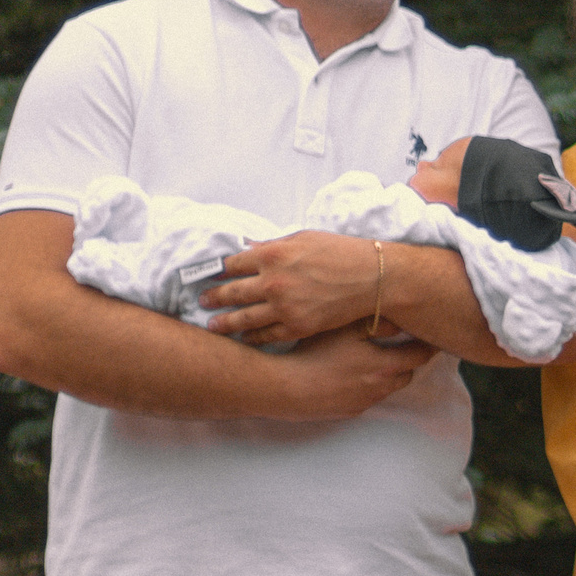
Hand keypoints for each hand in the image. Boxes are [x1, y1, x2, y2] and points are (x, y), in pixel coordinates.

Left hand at [201, 231, 383, 345]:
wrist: (374, 278)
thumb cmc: (342, 252)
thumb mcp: (305, 238)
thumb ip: (274, 245)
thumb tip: (250, 249)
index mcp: (272, 254)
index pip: (232, 264)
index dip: (218, 271)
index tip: (210, 276)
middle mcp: (272, 281)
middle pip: (232, 292)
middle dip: (213, 297)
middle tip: (202, 301)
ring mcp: (283, 307)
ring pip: (243, 318)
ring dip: (224, 322)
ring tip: (212, 325)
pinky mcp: (297, 326)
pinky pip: (267, 335)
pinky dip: (253, 337)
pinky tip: (244, 337)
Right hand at [267, 324, 436, 420]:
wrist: (285, 389)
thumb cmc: (316, 353)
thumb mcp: (347, 329)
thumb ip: (377, 322)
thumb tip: (401, 322)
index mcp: (386, 366)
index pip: (420, 356)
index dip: (428, 345)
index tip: (431, 337)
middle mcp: (380, 388)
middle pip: (405, 374)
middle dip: (406, 361)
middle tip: (400, 346)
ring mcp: (364, 403)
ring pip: (385, 388)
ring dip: (384, 374)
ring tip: (369, 359)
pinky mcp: (347, 412)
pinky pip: (365, 398)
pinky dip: (364, 387)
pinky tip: (347, 375)